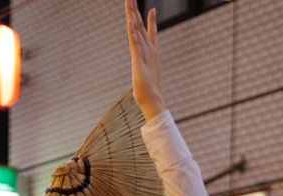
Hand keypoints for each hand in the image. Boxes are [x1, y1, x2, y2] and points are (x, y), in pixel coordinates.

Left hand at [125, 0, 164, 119]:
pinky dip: (132, 32)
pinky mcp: (138, 60)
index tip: (151, 9)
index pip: (150, 32)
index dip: (150, 20)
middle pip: (140, 25)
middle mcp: (149, 49)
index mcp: (151, 52)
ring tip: (129, 1)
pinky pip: (134, 43)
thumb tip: (148, 77)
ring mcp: (144, 53)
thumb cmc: (148, 91)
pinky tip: (130, 22)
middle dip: (136, 10)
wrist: (152, 99)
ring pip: (136, 30)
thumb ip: (147, 71)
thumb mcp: (146, 75)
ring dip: (132, 15)